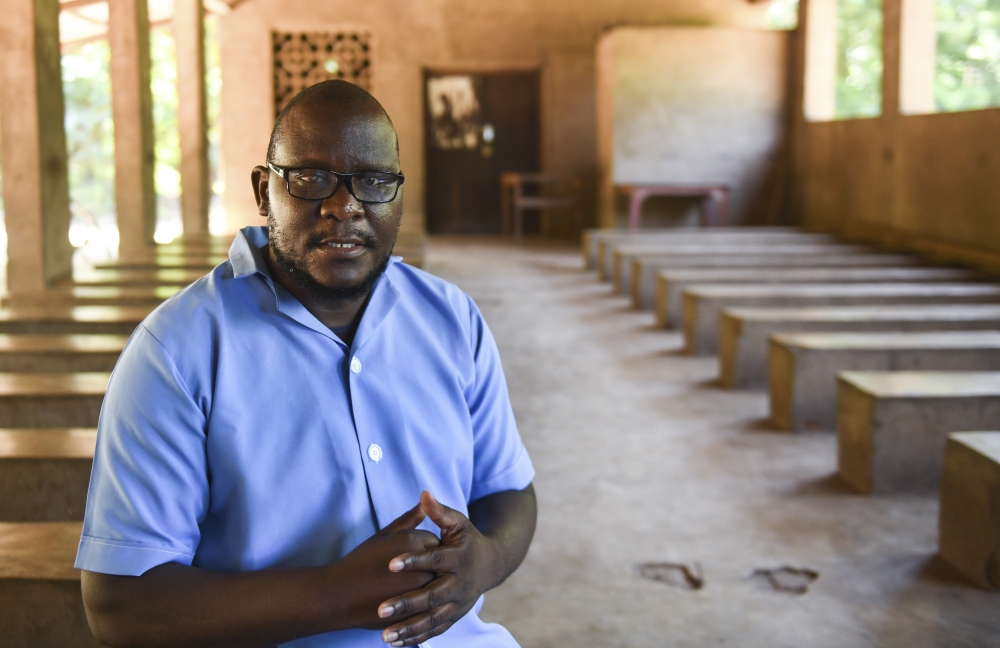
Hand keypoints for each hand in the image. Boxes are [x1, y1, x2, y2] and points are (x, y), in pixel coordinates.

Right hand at [329, 502, 440, 629]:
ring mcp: (419, 588)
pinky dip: (423, 603)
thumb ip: (408, 520)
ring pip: (437, 584)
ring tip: (406, 585)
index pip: (434, 540)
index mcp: (412, 541)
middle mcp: (420, 563)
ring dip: (427, 584)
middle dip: (430, 566)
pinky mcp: (415, 609)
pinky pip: (430, 604)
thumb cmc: (361, 561)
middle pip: (440, 562)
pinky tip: (408, 600)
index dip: (423, 548)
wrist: (341, 594)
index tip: (410, 554)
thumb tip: (424, 505)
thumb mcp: (384, 535)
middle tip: (410, 571)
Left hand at [377, 492, 501, 646]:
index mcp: (459, 558)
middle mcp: (460, 584)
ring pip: (432, 619)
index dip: (413, 561)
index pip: (435, 560)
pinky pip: (435, 630)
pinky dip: (416, 638)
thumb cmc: (468, 539)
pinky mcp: (454, 616)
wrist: (492, 564)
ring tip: (385, 635)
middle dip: (406, 604)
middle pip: (431, 596)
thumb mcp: (458, 522)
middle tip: (381, 609)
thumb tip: (424, 494)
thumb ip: (440, 512)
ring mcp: (458, 603)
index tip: (390, 564)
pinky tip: (395, 643)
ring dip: (409, 628)